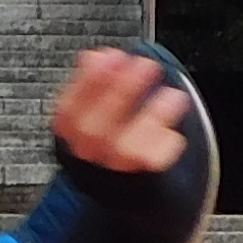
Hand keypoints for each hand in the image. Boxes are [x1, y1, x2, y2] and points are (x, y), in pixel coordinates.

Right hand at [48, 47, 191, 171]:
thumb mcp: (93, 109)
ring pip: (124, 148)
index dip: (87, 82)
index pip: (67, 110)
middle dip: (120, 92)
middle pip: (93, 130)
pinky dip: (167, 139)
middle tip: (145, 65)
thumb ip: (93, 83)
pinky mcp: (143, 182)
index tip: (110, 56)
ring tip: (171, 94)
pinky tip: (175, 119)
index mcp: (68, 134)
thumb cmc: (109, 140)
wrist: (126, 187)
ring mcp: (112, 172)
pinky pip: (153, 162)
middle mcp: (86, 155)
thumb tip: (95, 56)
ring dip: (149, 115)